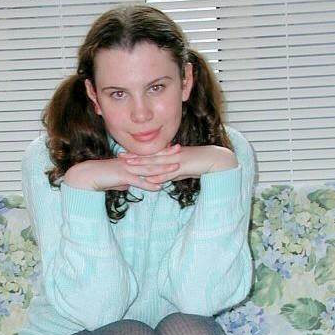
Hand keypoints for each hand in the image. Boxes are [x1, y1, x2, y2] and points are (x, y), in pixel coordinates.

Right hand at [87, 146, 183, 191]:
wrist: (88, 176)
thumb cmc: (101, 177)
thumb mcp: (116, 180)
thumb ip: (124, 182)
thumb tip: (128, 186)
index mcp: (130, 161)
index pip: (149, 155)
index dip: (161, 152)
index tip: (173, 148)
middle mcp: (131, 162)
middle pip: (152, 158)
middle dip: (167, 155)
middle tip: (180, 150)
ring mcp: (127, 169)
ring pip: (148, 169)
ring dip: (163, 169)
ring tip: (176, 168)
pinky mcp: (122, 177)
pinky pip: (138, 181)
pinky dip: (149, 184)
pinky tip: (158, 187)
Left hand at [122, 144, 236, 183]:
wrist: (215, 159)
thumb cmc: (200, 164)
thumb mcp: (183, 170)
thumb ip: (172, 174)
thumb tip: (162, 180)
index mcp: (169, 153)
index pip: (150, 154)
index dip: (136, 154)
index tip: (124, 153)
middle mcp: (171, 155)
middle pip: (149, 156)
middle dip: (134, 157)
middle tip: (119, 156)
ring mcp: (176, 160)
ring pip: (156, 163)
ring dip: (143, 166)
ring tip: (130, 167)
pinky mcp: (183, 166)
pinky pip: (169, 172)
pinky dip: (159, 176)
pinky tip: (150, 180)